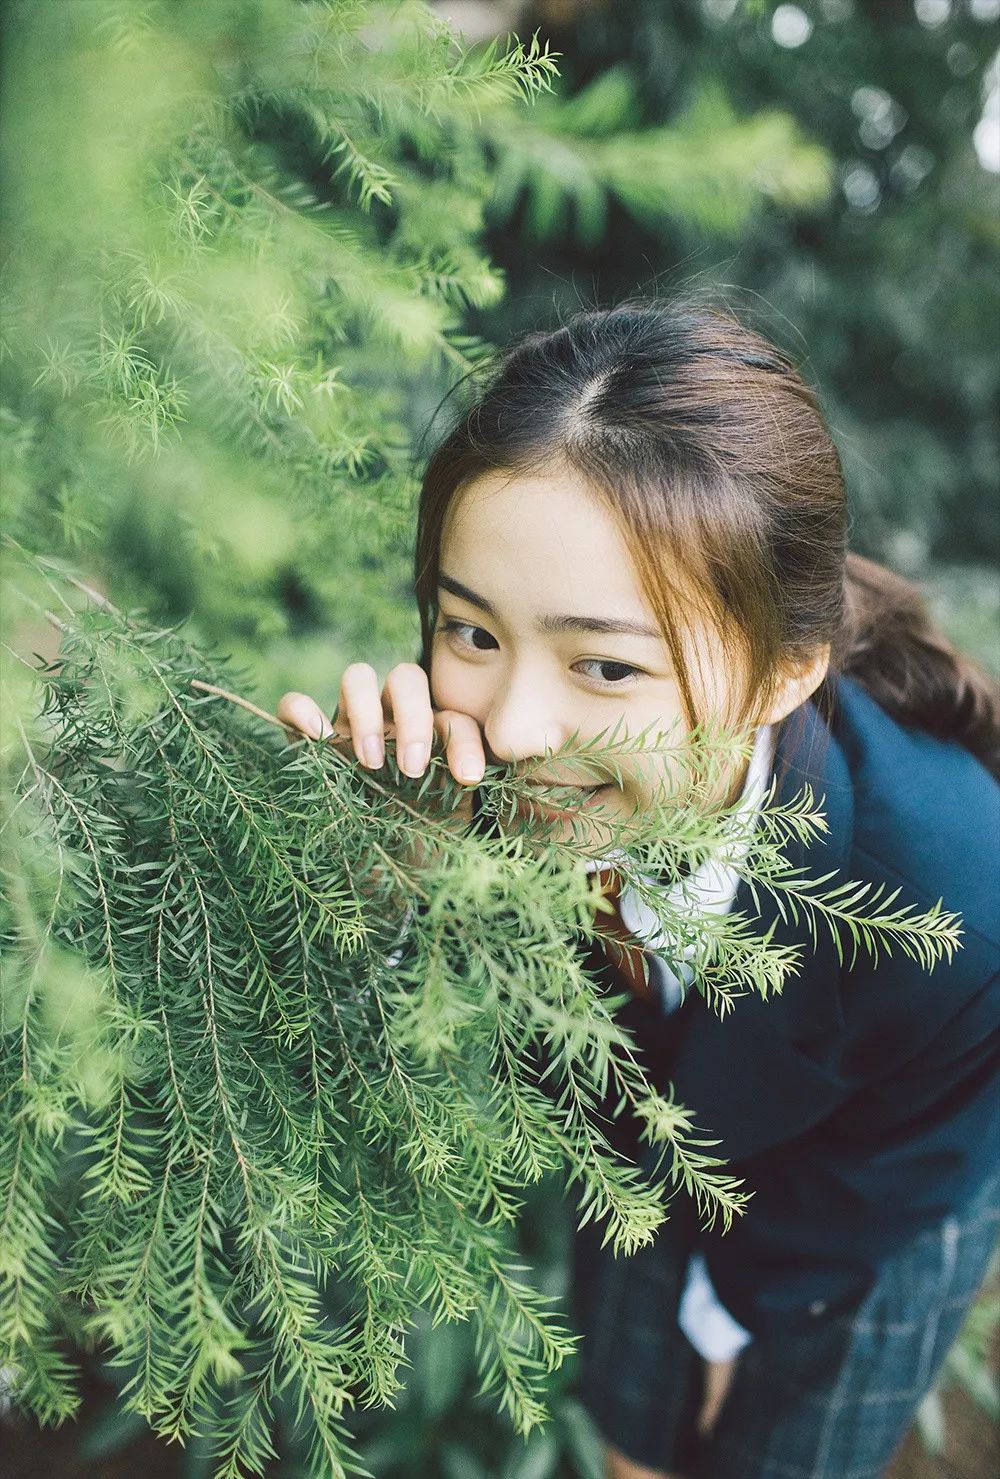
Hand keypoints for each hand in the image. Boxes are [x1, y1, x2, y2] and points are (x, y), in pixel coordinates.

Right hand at [276, 662, 485, 833]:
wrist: (381, 883)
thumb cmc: (422, 852)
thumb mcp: (454, 828)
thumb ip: (474, 797)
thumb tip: (506, 779)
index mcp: (432, 739)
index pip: (453, 718)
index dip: (464, 742)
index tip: (466, 778)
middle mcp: (392, 725)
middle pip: (405, 679)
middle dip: (413, 718)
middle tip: (410, 769)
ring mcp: (350, 731)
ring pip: (357, 679)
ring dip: (366, 713)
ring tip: (369, 762)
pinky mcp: (310, 748)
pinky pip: (295, 706)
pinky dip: (301, 711)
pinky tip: (314, 736)